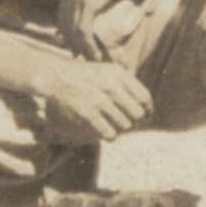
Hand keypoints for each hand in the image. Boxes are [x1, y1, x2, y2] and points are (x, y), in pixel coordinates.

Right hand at [36, 58, 153, 141]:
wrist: (57, 77)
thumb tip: (148, 110)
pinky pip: (110, 133)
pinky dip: (110, 135)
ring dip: (120, 127)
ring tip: (111, 123)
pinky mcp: (88, 113)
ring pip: (125, 125)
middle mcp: (111, 86)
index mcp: (119, 74)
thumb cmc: (87, 76)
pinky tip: (105, 131)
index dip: (148, 110)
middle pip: (138, 114)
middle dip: (133, 120)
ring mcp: (99, 100)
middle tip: (125, 120)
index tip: (144, 117)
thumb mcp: (109, 70)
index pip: (144, 98)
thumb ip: (129, 85)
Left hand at [58, 0, 154, 59]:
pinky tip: (96, 55)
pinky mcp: (88, 1)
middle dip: (74, 44)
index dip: (69, 34)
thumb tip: (100, 7)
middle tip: (85, 59)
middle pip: (65, 26)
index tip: (78, 49)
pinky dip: (88, 45)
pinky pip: (83, 29)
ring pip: (73, 31)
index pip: (63, 16)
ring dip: (82, 48)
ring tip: (93, 60)